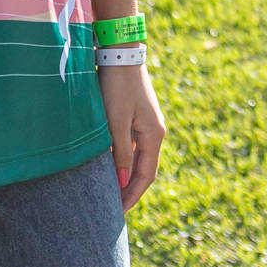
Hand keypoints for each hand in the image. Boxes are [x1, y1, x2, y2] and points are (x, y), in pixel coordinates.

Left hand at [98, 59, 166, 209]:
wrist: (120, 54)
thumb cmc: (117, 87)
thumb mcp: (116, 123)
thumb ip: (121, 153)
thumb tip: (123, 183)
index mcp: (154, 135)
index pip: (146, 176)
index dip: (132, 196)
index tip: (118, 213)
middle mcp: (155, 132)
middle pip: (145, 170)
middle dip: (131, 190)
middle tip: (114, 208)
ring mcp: (147, 124)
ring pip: (139, 158)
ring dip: (127, 176)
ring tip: (110, 192)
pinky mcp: (138, 116)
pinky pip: (134, 146)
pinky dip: (125, 160)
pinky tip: (111, 167)